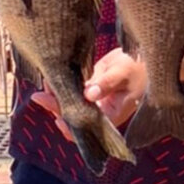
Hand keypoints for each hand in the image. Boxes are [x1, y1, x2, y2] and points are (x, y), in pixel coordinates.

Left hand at [30, 48, 146, 141]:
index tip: (57, 117)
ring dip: (56, 96)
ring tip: (44, 85)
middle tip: (40, 96)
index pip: (88, 128)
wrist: (144, 56)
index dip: (71, 126)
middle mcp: (100, 111)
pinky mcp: (90, 87)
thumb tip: (89, 94)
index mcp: (112, 115)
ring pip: (70, 103)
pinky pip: (72, 90)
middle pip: (74, 116)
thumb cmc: (139, 67)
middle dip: (56, 107)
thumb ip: (107, 83)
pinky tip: (51, 78)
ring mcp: (94, 99)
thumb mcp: (124, 73)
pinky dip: (62, 85)